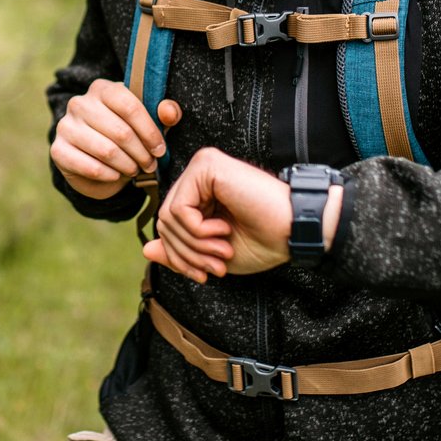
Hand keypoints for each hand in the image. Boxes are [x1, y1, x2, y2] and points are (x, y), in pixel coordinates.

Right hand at [52, 79, 181, 200]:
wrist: (94, 159)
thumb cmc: (125, 135)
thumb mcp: (146, 123)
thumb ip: (163, 114)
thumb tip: (170, 112)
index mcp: (102, 89)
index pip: (130, 106)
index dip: (149, 131)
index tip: (160, 149)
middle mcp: (79, 103)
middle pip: (120, 131)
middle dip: (141, 153)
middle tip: (150, 164)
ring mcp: (65, 126)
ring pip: (107, 151)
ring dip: (128, 165)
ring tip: (135, 169)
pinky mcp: (58, 150)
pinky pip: (91, 167)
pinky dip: (110, 175)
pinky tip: (116, 175)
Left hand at [147, 147, 291, 278]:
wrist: (294, 231)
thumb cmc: (263, 241)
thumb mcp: (212, 254)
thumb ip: (180, 251)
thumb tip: (146, 250)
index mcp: (201, 193)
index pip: (168, 225)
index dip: (180, 256)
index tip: (204, 274)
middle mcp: (198, 175)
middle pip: (164, 221)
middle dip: (186, 253)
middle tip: (216, 265)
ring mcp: (202, 167)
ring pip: (168, 216)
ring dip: (194, 245)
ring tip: (222, 249)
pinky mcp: (207, 166)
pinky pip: (179, 208)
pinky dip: (197, 230)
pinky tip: (222, 230)